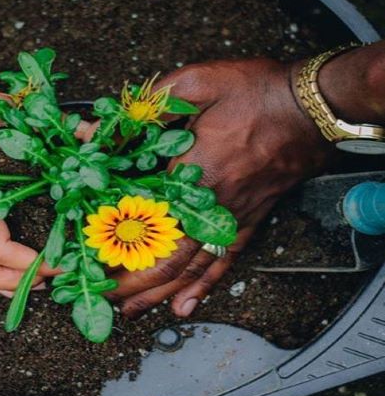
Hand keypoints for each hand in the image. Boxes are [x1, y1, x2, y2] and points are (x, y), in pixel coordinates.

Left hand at [108, 58, 334, 317]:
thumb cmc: (254, 93)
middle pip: (161, 256)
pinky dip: (201, 287)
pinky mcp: (245, 223)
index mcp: (190, 174)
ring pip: (187, 268)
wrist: (310, 108)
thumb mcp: (196, 83)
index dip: (112, 241)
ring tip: (130, 311)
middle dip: (128, 281)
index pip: (141, 218)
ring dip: (156, 292)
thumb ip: (146, 107)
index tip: (86, 259)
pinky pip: (221, 263)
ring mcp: (228, 220)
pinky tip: (184, 306)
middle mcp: (208, 207)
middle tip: (100, 298)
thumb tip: (99, 126)